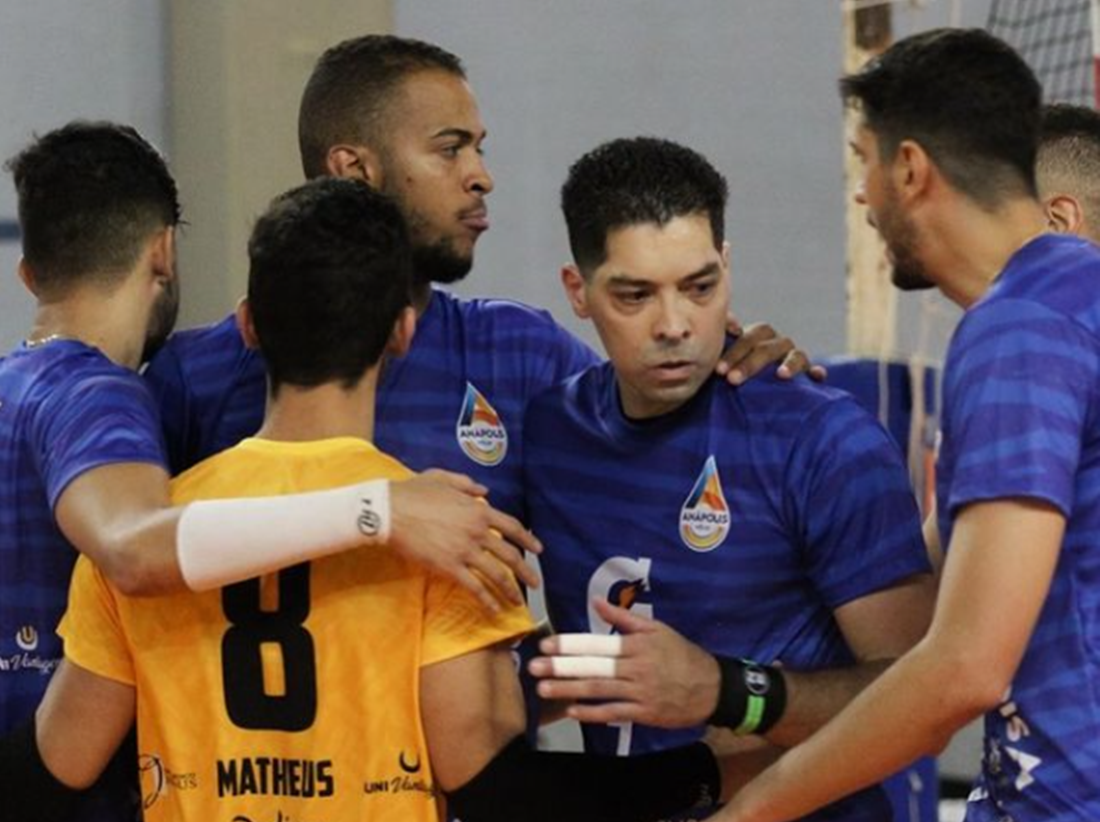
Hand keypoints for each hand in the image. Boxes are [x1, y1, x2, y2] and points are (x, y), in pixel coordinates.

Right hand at [389, 469, 541, 611]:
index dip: (528, 539)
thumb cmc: (413, 492)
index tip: (538, 550)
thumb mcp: (443, 478)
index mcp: (479, 510)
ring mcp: (465, 551)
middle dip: (526, 572)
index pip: (512, 527)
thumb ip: (467, 484)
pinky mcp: (449, 568)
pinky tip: (493, 610)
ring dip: (509, 591)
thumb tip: (484, 490)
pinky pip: (474, 588)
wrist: (390, 511)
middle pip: (510, 555)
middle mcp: (477, 531)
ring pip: (496, 574)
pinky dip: (486, 601)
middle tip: (535, 584)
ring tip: (517, 603)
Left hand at [527, 598, 718, 727]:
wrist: (712, 687)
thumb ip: (624, 618)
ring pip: (599, 690)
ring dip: (569, 689)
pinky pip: (614, 712)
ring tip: (543, 688)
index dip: (570, 645)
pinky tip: (572, 711)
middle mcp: (635, 667)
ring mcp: (639, 692)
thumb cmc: (680, 654)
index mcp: (636, 644)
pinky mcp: (644, 713)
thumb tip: (596, 602)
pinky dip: (592, 712)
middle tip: (533, 667)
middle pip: (593, 668)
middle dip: (561, 667)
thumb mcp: (656, 629)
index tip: (546, 645)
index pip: (597, 644)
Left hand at [716, 315, 826, 385]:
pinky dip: (817, 373)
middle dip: (750, 363)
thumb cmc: (736, 370)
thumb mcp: (725, 358)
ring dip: (789, 364)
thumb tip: (723, 326)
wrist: (756, 387)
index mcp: (757, 337)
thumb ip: (719, 341)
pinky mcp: (809, 373)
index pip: (748, 338)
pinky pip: (816, 371)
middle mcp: (777, 344)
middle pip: (768, 347)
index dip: (734, 352)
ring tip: (782, 376)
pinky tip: (817, 377)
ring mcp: (794, 357)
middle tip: (733, 380)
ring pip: (795, 354)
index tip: (719, 371)